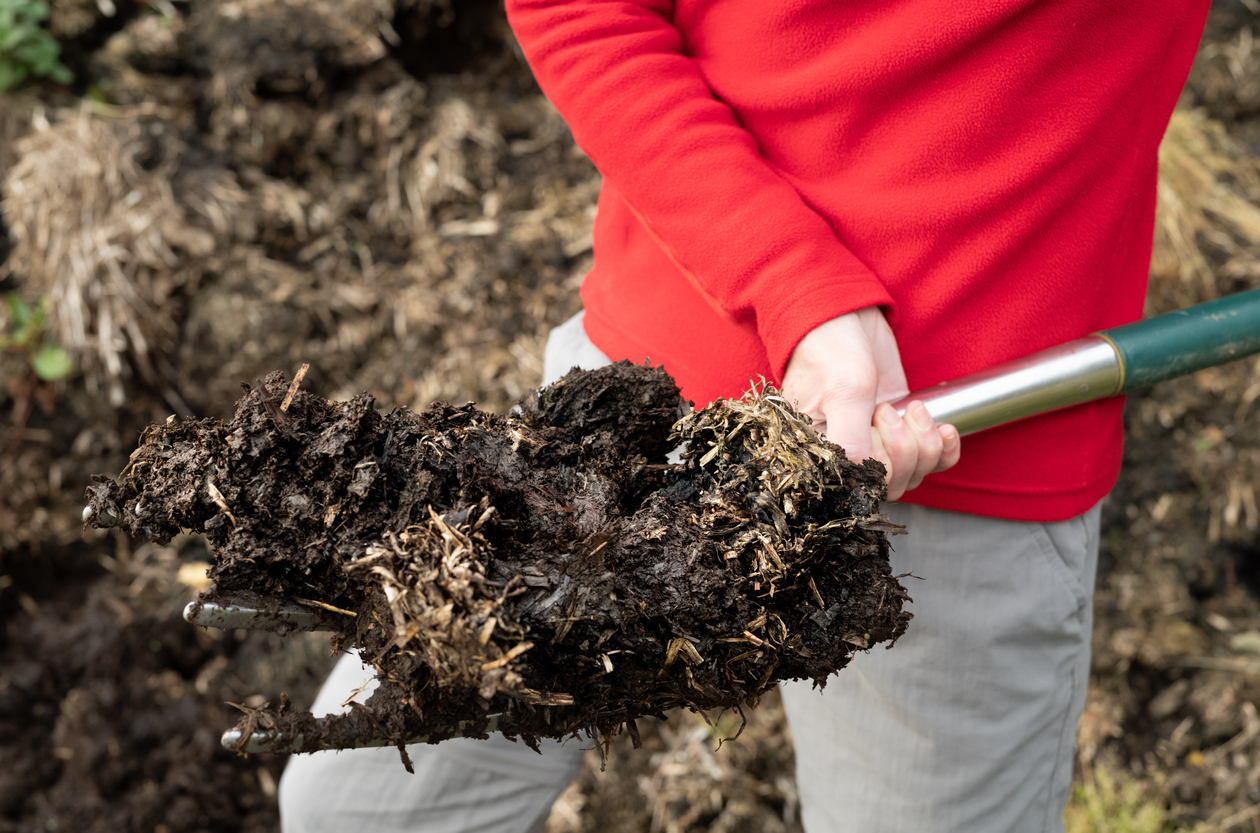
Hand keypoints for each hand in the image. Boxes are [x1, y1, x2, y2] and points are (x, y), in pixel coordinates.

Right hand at [782, 308, 960, 499]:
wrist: (844, 314)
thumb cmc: (830, 350)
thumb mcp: (843, 392)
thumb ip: (849, 438)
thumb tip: (858, 473)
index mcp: (823, 452)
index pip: (861, 484)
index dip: (882, 460)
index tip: (878, 417)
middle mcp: (849, 452)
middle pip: (892, 483)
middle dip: (906, 450)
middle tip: (890, 409)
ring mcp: (877, 441)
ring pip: (914, 473)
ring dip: (926, 446)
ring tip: (913, 408)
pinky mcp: (900, 429)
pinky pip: (931, 460)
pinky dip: (945, 450)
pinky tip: (946, 429)